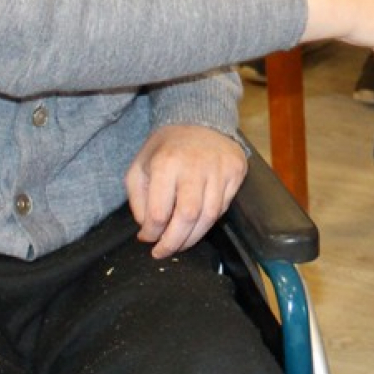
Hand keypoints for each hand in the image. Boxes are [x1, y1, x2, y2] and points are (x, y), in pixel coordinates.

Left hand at [124, 124, 247, 258]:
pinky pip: (224, 207)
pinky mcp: (236, 171)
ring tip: (180, 244)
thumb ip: (138, 199)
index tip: (146, 238)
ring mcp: (219, 169)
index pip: (159, 212)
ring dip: (193, 237)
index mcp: (166, 163)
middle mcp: (195, 166)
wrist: (199, 120)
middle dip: (174, 242)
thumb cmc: (165, 148)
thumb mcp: (139, 167)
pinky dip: (209, 221)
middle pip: (187, 217)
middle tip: (163, 252)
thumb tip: (148, 229)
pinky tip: (197, 224)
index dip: (152, 233)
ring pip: (209, 217)